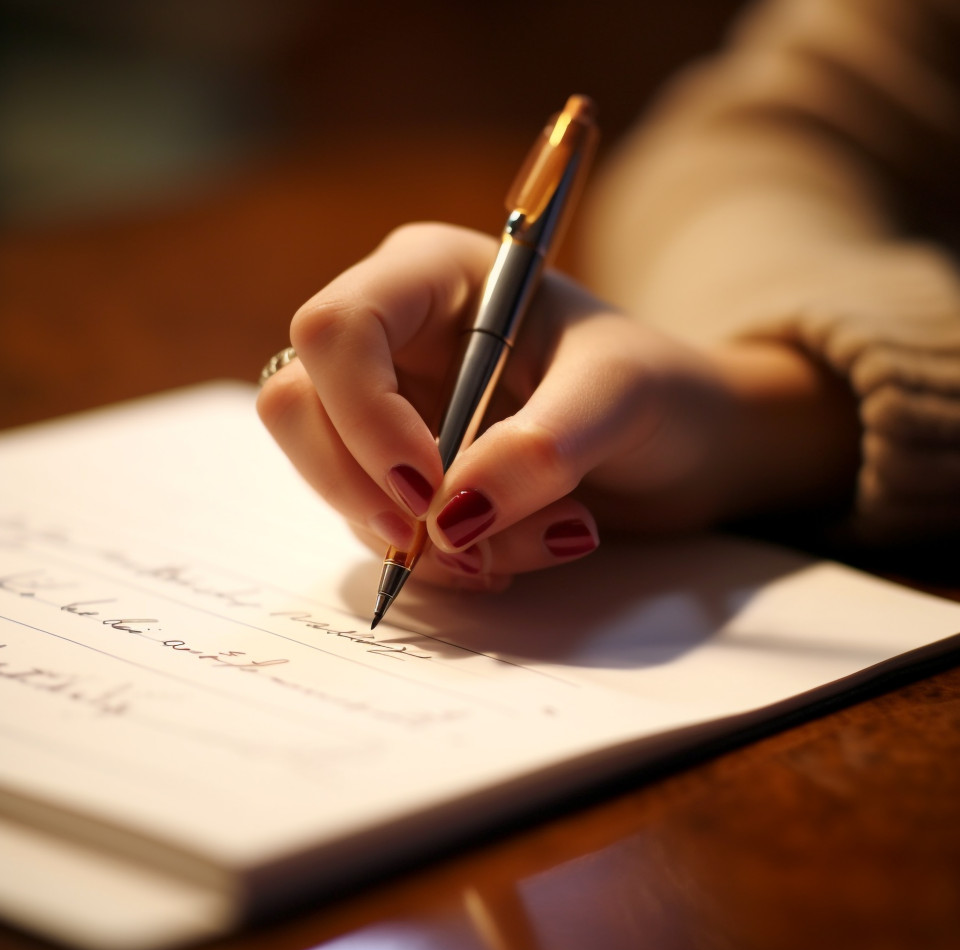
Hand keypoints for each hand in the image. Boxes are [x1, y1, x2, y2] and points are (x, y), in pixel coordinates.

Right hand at [257, 223, 859, 588]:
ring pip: (333, 480)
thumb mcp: (623, 395)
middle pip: (298, 405)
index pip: (337, 329)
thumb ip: (545, 445)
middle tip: (446, 541)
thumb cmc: (660, 390)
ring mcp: (390, 411)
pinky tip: (511, 554)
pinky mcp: (404, 475)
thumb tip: (454, 517)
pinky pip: (378, 527)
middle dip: (362, 486)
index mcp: (431, 276)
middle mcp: (394, 338)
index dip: (364, 414)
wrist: (683, 448)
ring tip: (533, 544)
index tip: (430, 490)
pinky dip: (440, 561)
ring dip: (421, 539)